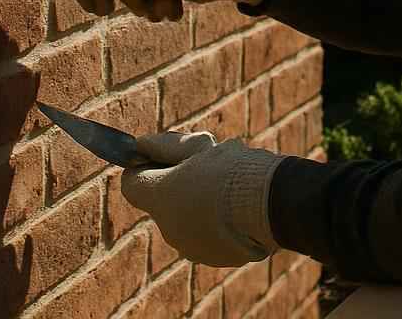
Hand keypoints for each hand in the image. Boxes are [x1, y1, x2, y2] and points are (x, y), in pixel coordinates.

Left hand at [122, 130, 283, 266]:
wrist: (270, 205)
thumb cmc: (231, 171)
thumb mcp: (197, 147)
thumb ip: (165, 145)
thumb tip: (141, 143)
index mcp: (159, 198)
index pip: (132, 183)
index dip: (146, 165)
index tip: (165, 156)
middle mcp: (168, 228)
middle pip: (163, 200)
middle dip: (180, 182)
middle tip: (209, 165)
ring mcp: (191, 247)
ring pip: (187, 217)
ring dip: (200, 202)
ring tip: (231, 186)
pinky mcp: (215, 258)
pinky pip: (209, 234)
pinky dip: (219, 222)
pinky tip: (240, 207)